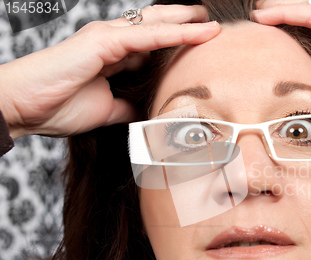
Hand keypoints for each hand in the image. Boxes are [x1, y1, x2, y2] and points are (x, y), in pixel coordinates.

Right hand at [0, 5, 219, 138]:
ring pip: (156, 25)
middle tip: (212, 24)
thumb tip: (150, 111)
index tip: (202, 45)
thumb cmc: (57, 107)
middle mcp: (112, 41)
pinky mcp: (103, 41)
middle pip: (157, 26)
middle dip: (185, 23)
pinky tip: (198, 31)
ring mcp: (107, 38)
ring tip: (212, 23)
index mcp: (112, 56)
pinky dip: (175, 33)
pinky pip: (147, 36)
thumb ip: (129, 106)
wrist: (25, 109)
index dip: (177, 42)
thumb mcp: (108, 110)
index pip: (152, 43)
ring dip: (187, 23)